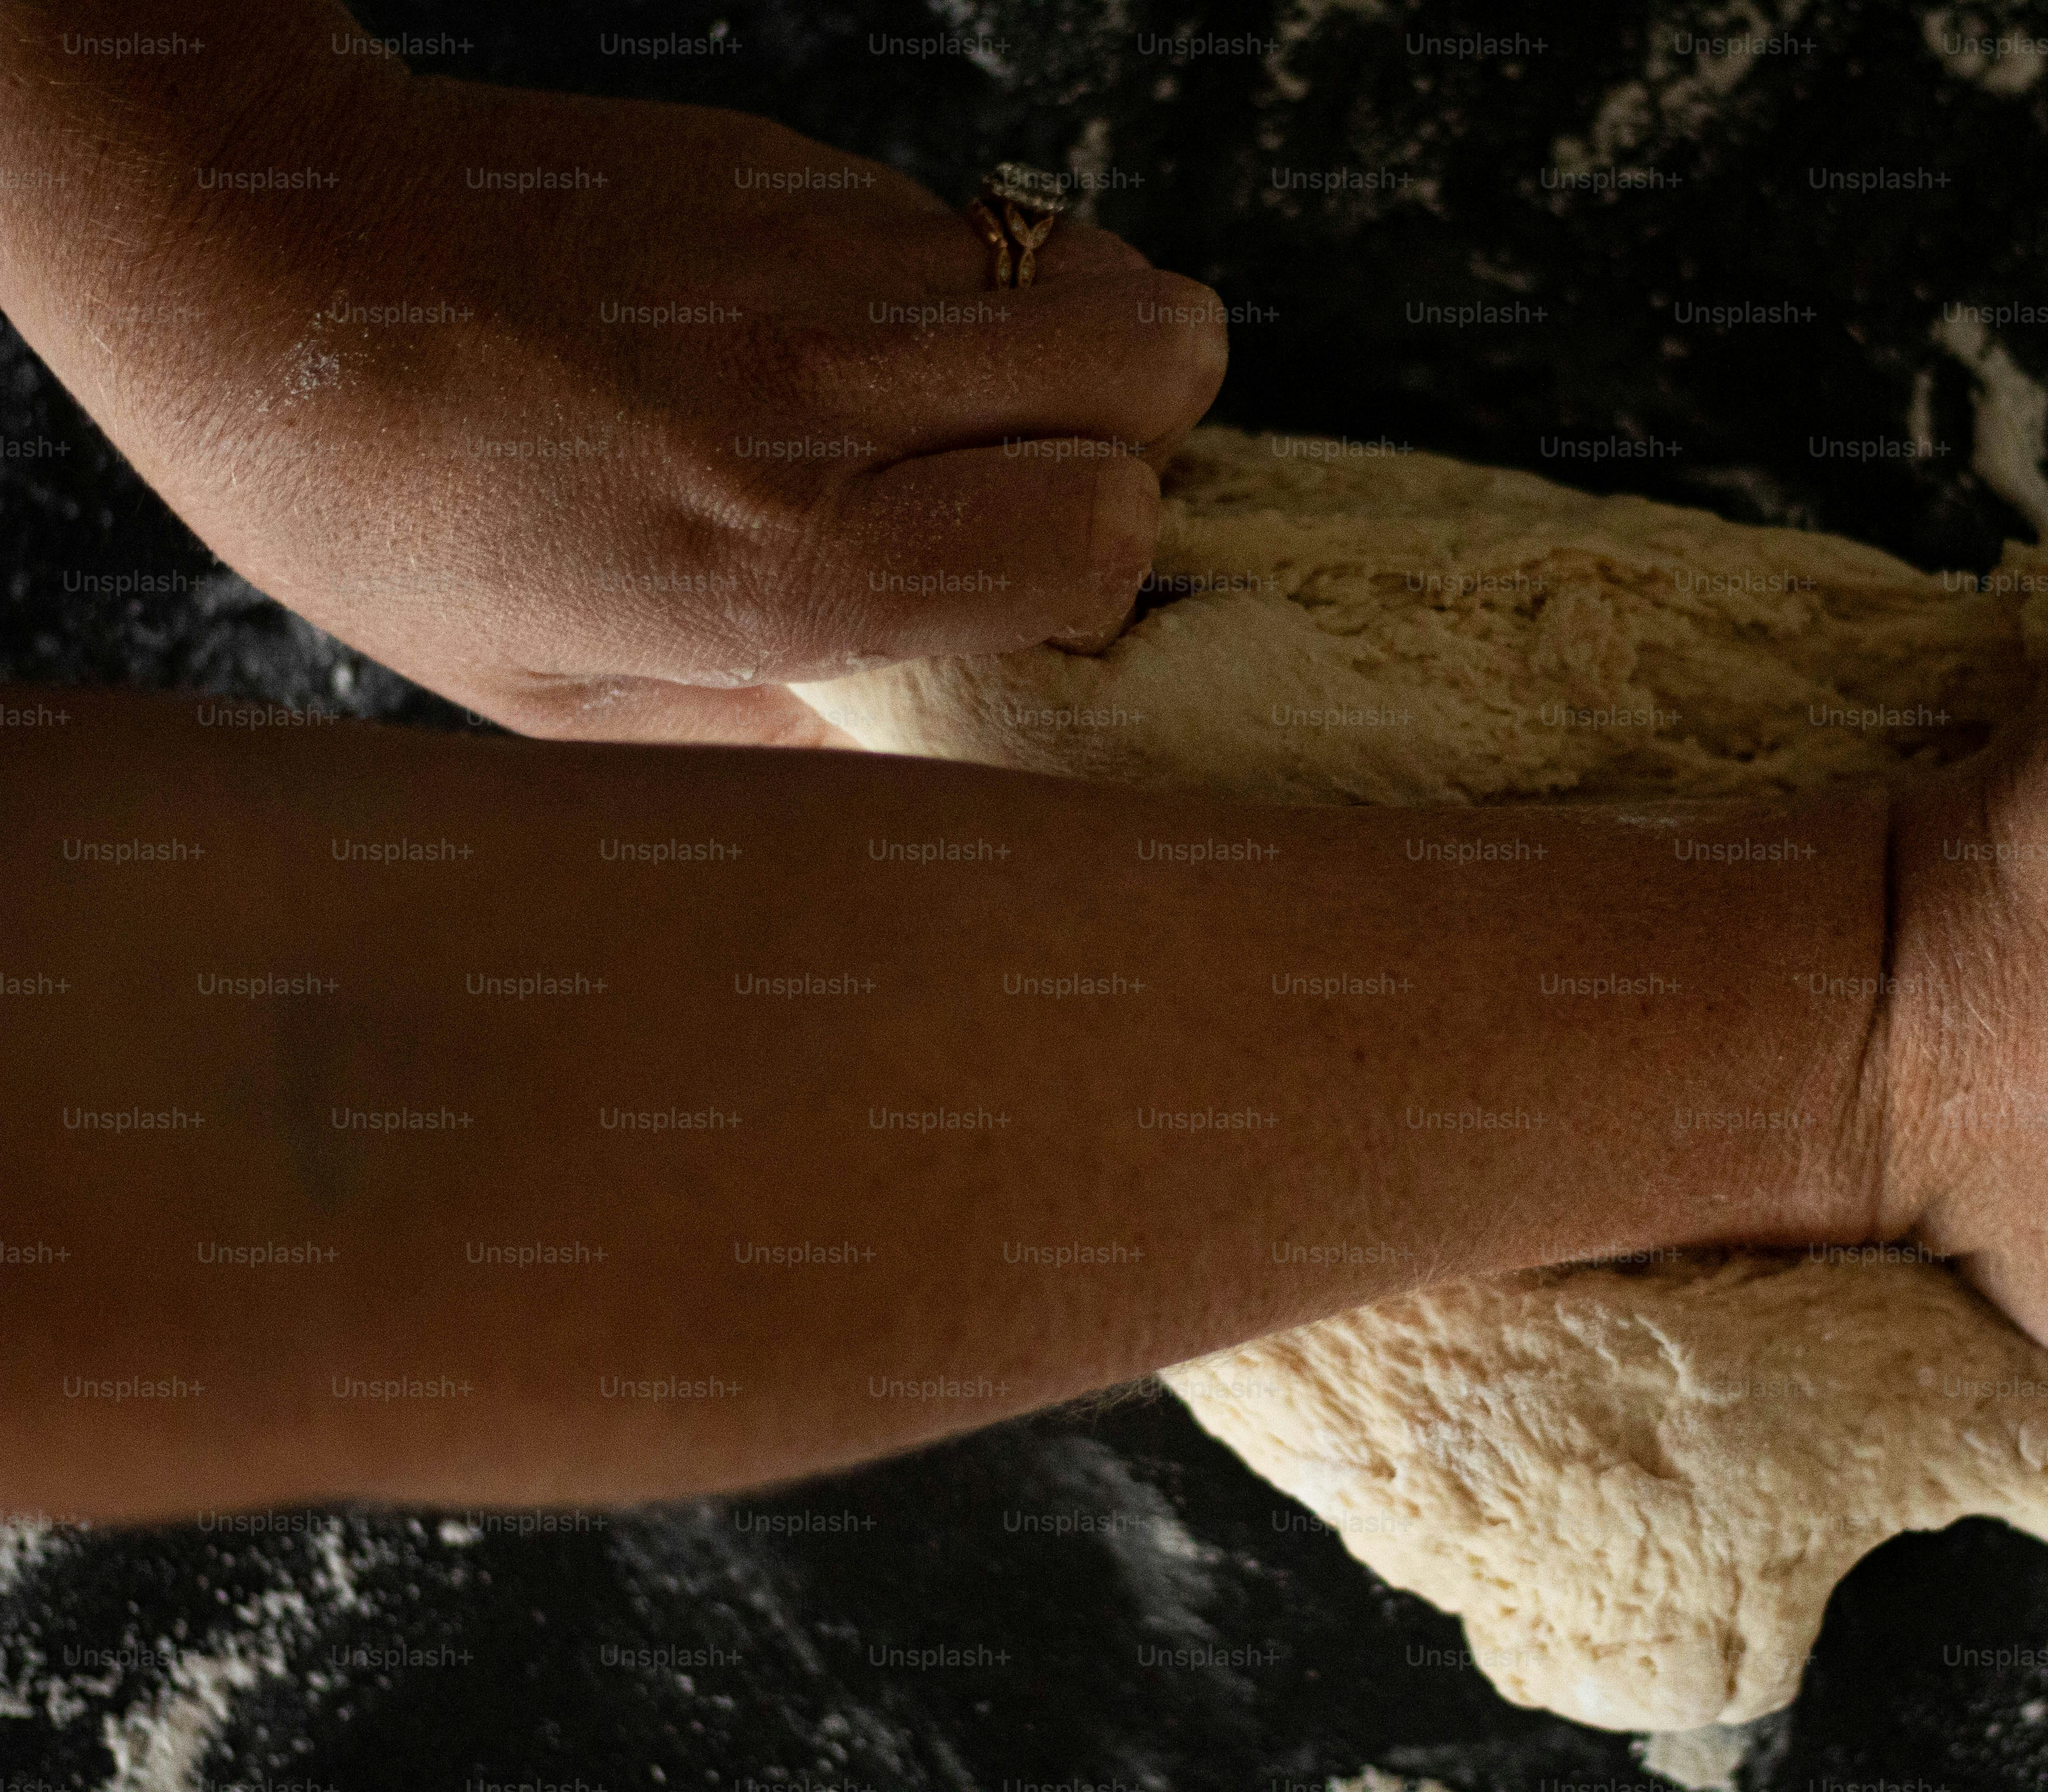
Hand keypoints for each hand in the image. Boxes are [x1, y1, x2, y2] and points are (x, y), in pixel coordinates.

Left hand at [86, 62, 1226, 742]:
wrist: (250, 246)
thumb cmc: (380, 504)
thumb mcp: (563, 697)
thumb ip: (782, 729)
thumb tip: (948, 753)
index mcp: (767, 556)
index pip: (1096, 532)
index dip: (1094, 573)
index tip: (1024, 596)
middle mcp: (818, 389)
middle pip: (1162, 365)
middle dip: (1136, 441)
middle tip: (1027, 487)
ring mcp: (814, 249)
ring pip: (1099, 271)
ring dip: (1076, 354)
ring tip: (966, 412)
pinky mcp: (789, 161)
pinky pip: (976, 223)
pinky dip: (971, 292)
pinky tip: (852, 340)